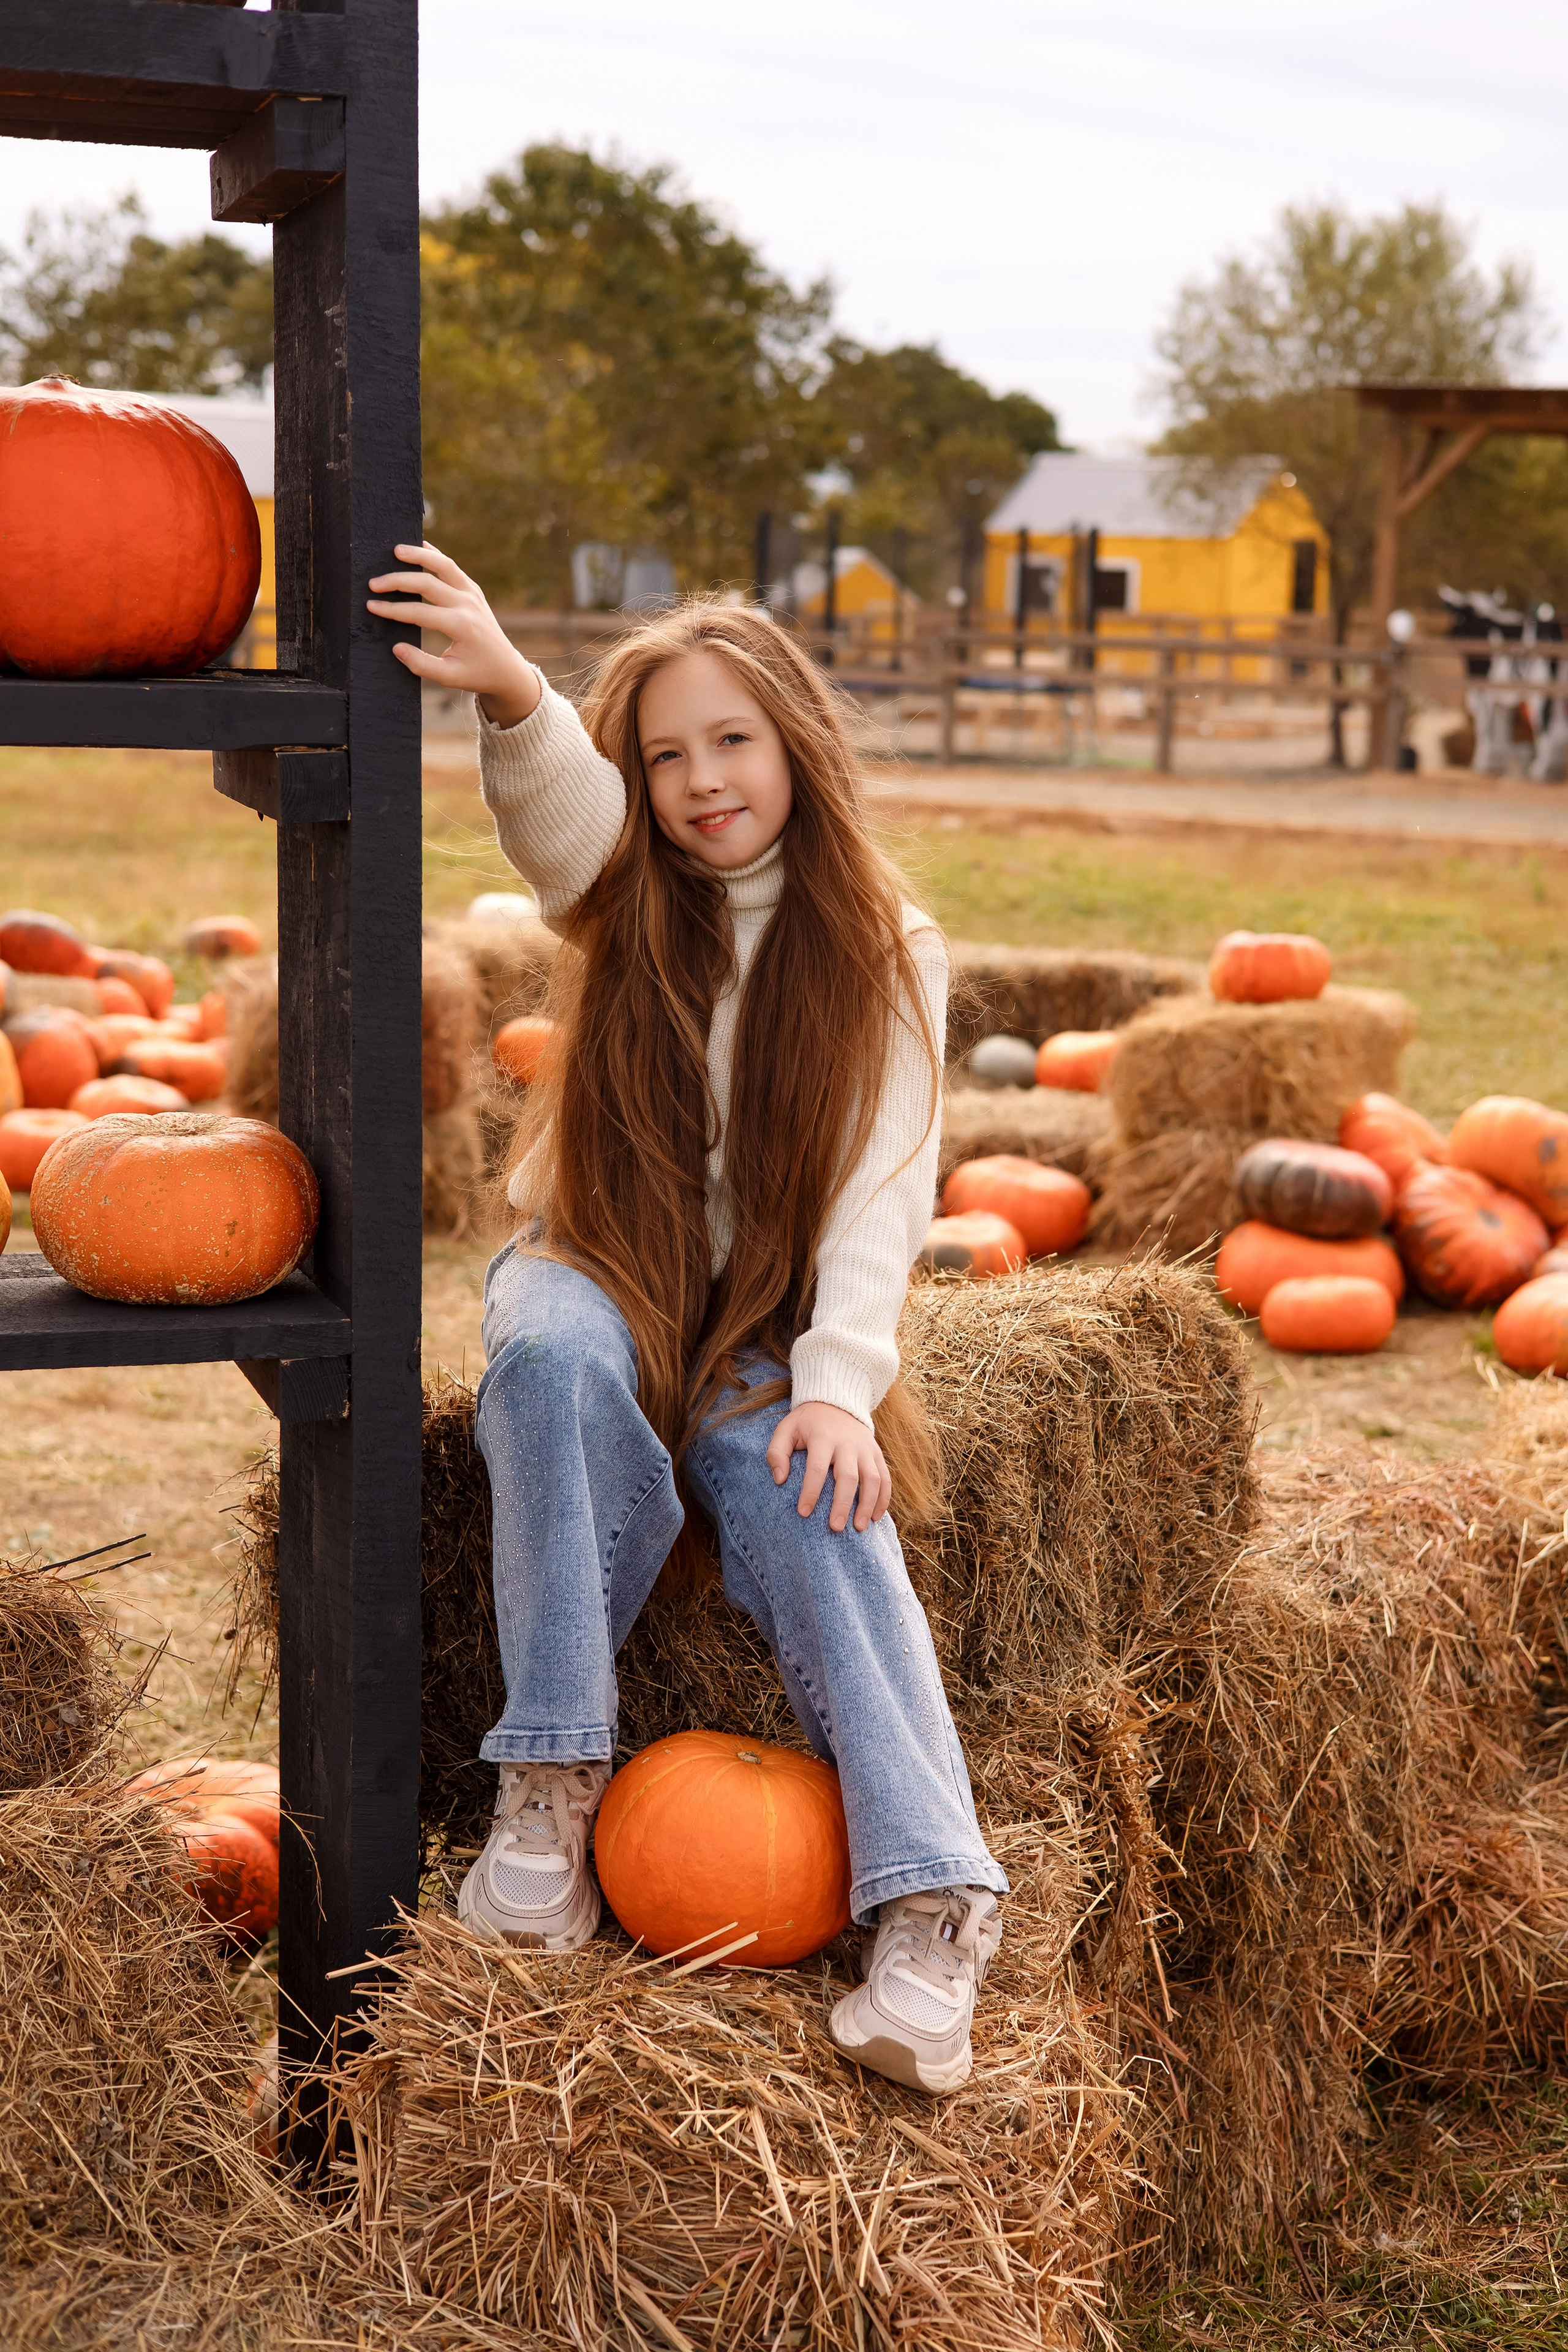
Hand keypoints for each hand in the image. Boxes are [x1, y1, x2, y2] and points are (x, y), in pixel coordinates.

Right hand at [365, 542, 540, 726]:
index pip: (419, 612)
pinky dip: (436, 556)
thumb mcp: (450, 677)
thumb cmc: (477, 675)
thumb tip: (396, 647)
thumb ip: (421, 665)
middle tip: (373, 583)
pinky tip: (420, 547)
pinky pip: (453, 568)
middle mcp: (467, 605)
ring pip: (443, 566)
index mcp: (461, 626)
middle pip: (427, 583)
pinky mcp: (474, 591)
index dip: (392, 609)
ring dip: (419, 555)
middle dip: (397, 581)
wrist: (508, 669)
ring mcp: (473, 594)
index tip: (371, 606)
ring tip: (395, 550)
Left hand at [766, 1400, 890, 1533]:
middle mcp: (847, 1443)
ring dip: (867, 1504)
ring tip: (859, 1527)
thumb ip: (776, 1452)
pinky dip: (884, 1498)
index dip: (811, 1491)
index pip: (817, 1467)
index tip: (804, 1512)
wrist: (836, 1402)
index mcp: (822, 1437)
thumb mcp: (786, 1429)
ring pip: (872, 1478)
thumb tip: (779, 1480)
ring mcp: (865, 1448)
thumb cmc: (807, 1423)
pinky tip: (875, 1517)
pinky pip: (885, 1477)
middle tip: (835, 1528)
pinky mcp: (876, 1453)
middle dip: (842, 1504)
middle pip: (848, 1476)